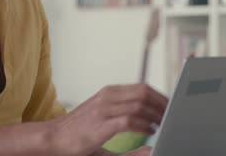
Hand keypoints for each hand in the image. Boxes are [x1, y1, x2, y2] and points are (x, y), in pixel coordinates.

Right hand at [48, 84, 166, 155]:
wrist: (53, 138)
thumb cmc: (78, 133)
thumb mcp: (105, 122)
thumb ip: (126, 123)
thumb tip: (150, 134)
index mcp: (108, 93)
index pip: (142, 87)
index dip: (160, 96)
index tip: (170, 108)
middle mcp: (107, 97)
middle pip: (144, 92)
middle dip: (161, 104)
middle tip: (171, 116)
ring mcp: (103, 109)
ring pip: (139, 104)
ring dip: (155, 115)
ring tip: (163, 124)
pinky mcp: (101, 125)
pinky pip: (129, 120)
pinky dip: (143, 125)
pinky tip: (149, 132)